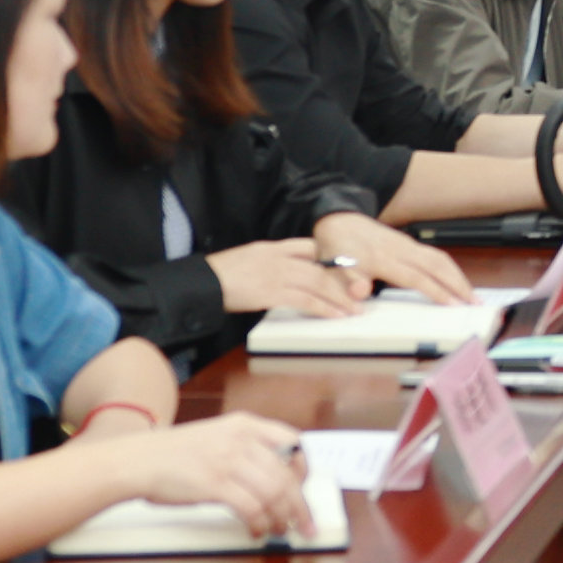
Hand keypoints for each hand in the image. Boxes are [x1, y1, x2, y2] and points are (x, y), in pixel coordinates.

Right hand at [111, 411, 306, 538]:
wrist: (138, 460)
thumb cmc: (175, 454)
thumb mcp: (217, 436)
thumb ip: (246, 449)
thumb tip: (277, 479)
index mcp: (245, 424)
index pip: (293, 443)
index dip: (303, 470)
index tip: (303, 489)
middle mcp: (241, 439)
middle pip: (286, 475)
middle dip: (300, 505)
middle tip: (305, 525)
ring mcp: (228, 461)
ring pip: (273, 493)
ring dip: (282, 518)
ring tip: (280, 530)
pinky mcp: (214, 484)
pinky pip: (251, 508)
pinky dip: (260, 523)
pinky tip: (256, 531)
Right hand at [210, 241, 370, 318]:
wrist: (201, 283)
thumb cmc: (220, 275)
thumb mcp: (248, 259)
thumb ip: (270, 262)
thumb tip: (288, 274)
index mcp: (272, 247)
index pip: (309, 246)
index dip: (330, 259)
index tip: (345, 271)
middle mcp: (278, 257)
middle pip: (320, 267)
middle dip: (343, 282)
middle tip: (361, 294)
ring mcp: (276, 274)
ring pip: (317, 283)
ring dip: (339, 298)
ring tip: (354, 310)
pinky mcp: (270, 293)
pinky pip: (305, 300)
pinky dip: (323, 308)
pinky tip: (335, 315)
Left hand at [318, 213, 473, 304]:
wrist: (339, 220)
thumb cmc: (336, 247)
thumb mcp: (332, 267)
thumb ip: (347, 282)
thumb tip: (361, 294)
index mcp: (382, 258)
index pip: (416, 277)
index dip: (436, 291)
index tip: (454, 305)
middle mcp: (400, 250)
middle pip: (436, 266)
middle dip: (458, 284)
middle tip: (475, 303)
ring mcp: (407, 245)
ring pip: (440, 259)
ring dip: (459, 277)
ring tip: (472, 295)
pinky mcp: (410, 244)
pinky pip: (436, 255)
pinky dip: (451, 269)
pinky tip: (457, 280)